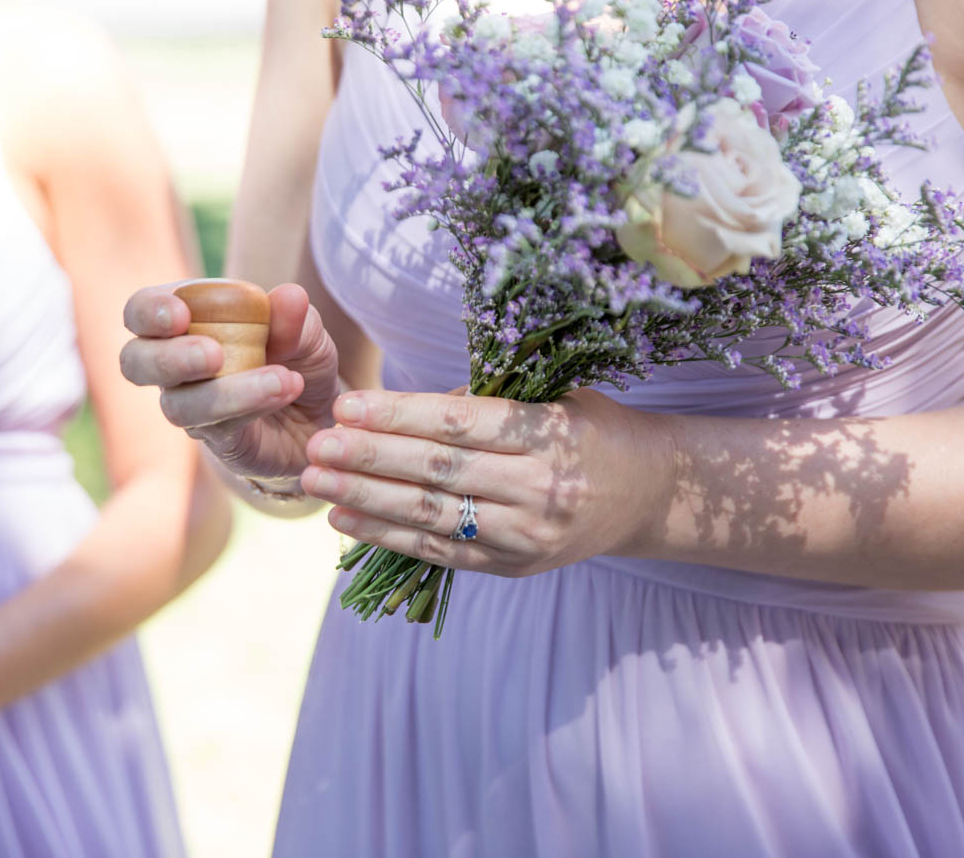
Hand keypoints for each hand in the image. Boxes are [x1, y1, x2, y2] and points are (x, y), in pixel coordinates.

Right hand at [120, 281, 341, 482]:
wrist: (319, 412)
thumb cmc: (298, 357)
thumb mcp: (307, 332)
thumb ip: (294, 318)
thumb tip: (290, 297)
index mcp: (186, 319)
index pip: (142, 311)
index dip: (150, 311)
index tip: (181, 314)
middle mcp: (175, 364)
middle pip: (135, 362)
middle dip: (168, 358)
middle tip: (212, 354)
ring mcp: (190, 406)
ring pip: (178, 405)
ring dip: (229, 391)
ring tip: (280, 379)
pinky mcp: (216, 440)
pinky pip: (218, 428)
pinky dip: (252, 406)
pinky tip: (286, 390)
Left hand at [300, 388, 677, 575]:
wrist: (647, 492)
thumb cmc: (591, 427)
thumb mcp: (553, 396)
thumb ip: (486, 399)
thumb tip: (401, 407)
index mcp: (551, 435)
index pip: (462, 424)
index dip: (400, 415)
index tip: (348, 406)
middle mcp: (540, 489)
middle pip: (440, 472)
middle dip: (371, 459)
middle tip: (317, 445)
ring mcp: (527, 536)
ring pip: (433, 516)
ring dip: (367, 500)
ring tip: (316, 482)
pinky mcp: (513, 567)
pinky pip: (441, 552)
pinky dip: (388, 536)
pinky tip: (344, 518)